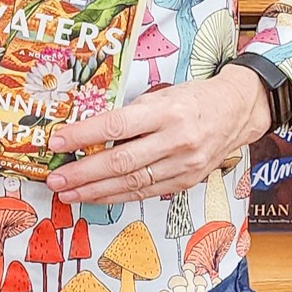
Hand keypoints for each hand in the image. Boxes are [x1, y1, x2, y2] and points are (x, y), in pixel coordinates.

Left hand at [44, 67, 270, 203]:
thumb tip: (89, 130)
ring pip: (132, 183)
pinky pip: (146, 192)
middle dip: (83, 173)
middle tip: (56, 179)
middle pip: (121, 161)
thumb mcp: (160, 94)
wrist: (235, 111)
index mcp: (165, 111)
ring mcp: (183, 165)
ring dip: (95, 191)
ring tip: (68, 193)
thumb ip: (130, 113)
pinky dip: (118, 196)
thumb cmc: (192, 97)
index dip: (83, 136)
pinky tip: (97, 197)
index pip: (115, 125)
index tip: (57, 142)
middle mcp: (175, 140)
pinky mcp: (187, 181)